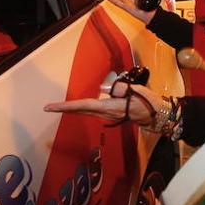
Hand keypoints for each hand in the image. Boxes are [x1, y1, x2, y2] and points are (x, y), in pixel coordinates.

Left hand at [44, 80, 158, 126]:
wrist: (156, 114)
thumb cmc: (147, 101)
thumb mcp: (134, 90)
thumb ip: (117, 89)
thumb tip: (102, 88)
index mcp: (109, 107)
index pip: (84, 105)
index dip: (67, 107)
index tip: (52, 108)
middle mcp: (105, 113)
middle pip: (81, 110)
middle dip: (64, 109)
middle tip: (48, 107)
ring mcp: (107, 115)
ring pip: (86, 111)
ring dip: (72, 108)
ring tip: (58, 106)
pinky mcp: (110, 114)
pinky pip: (92, 110)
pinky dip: (82, 107)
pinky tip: (77, 106)